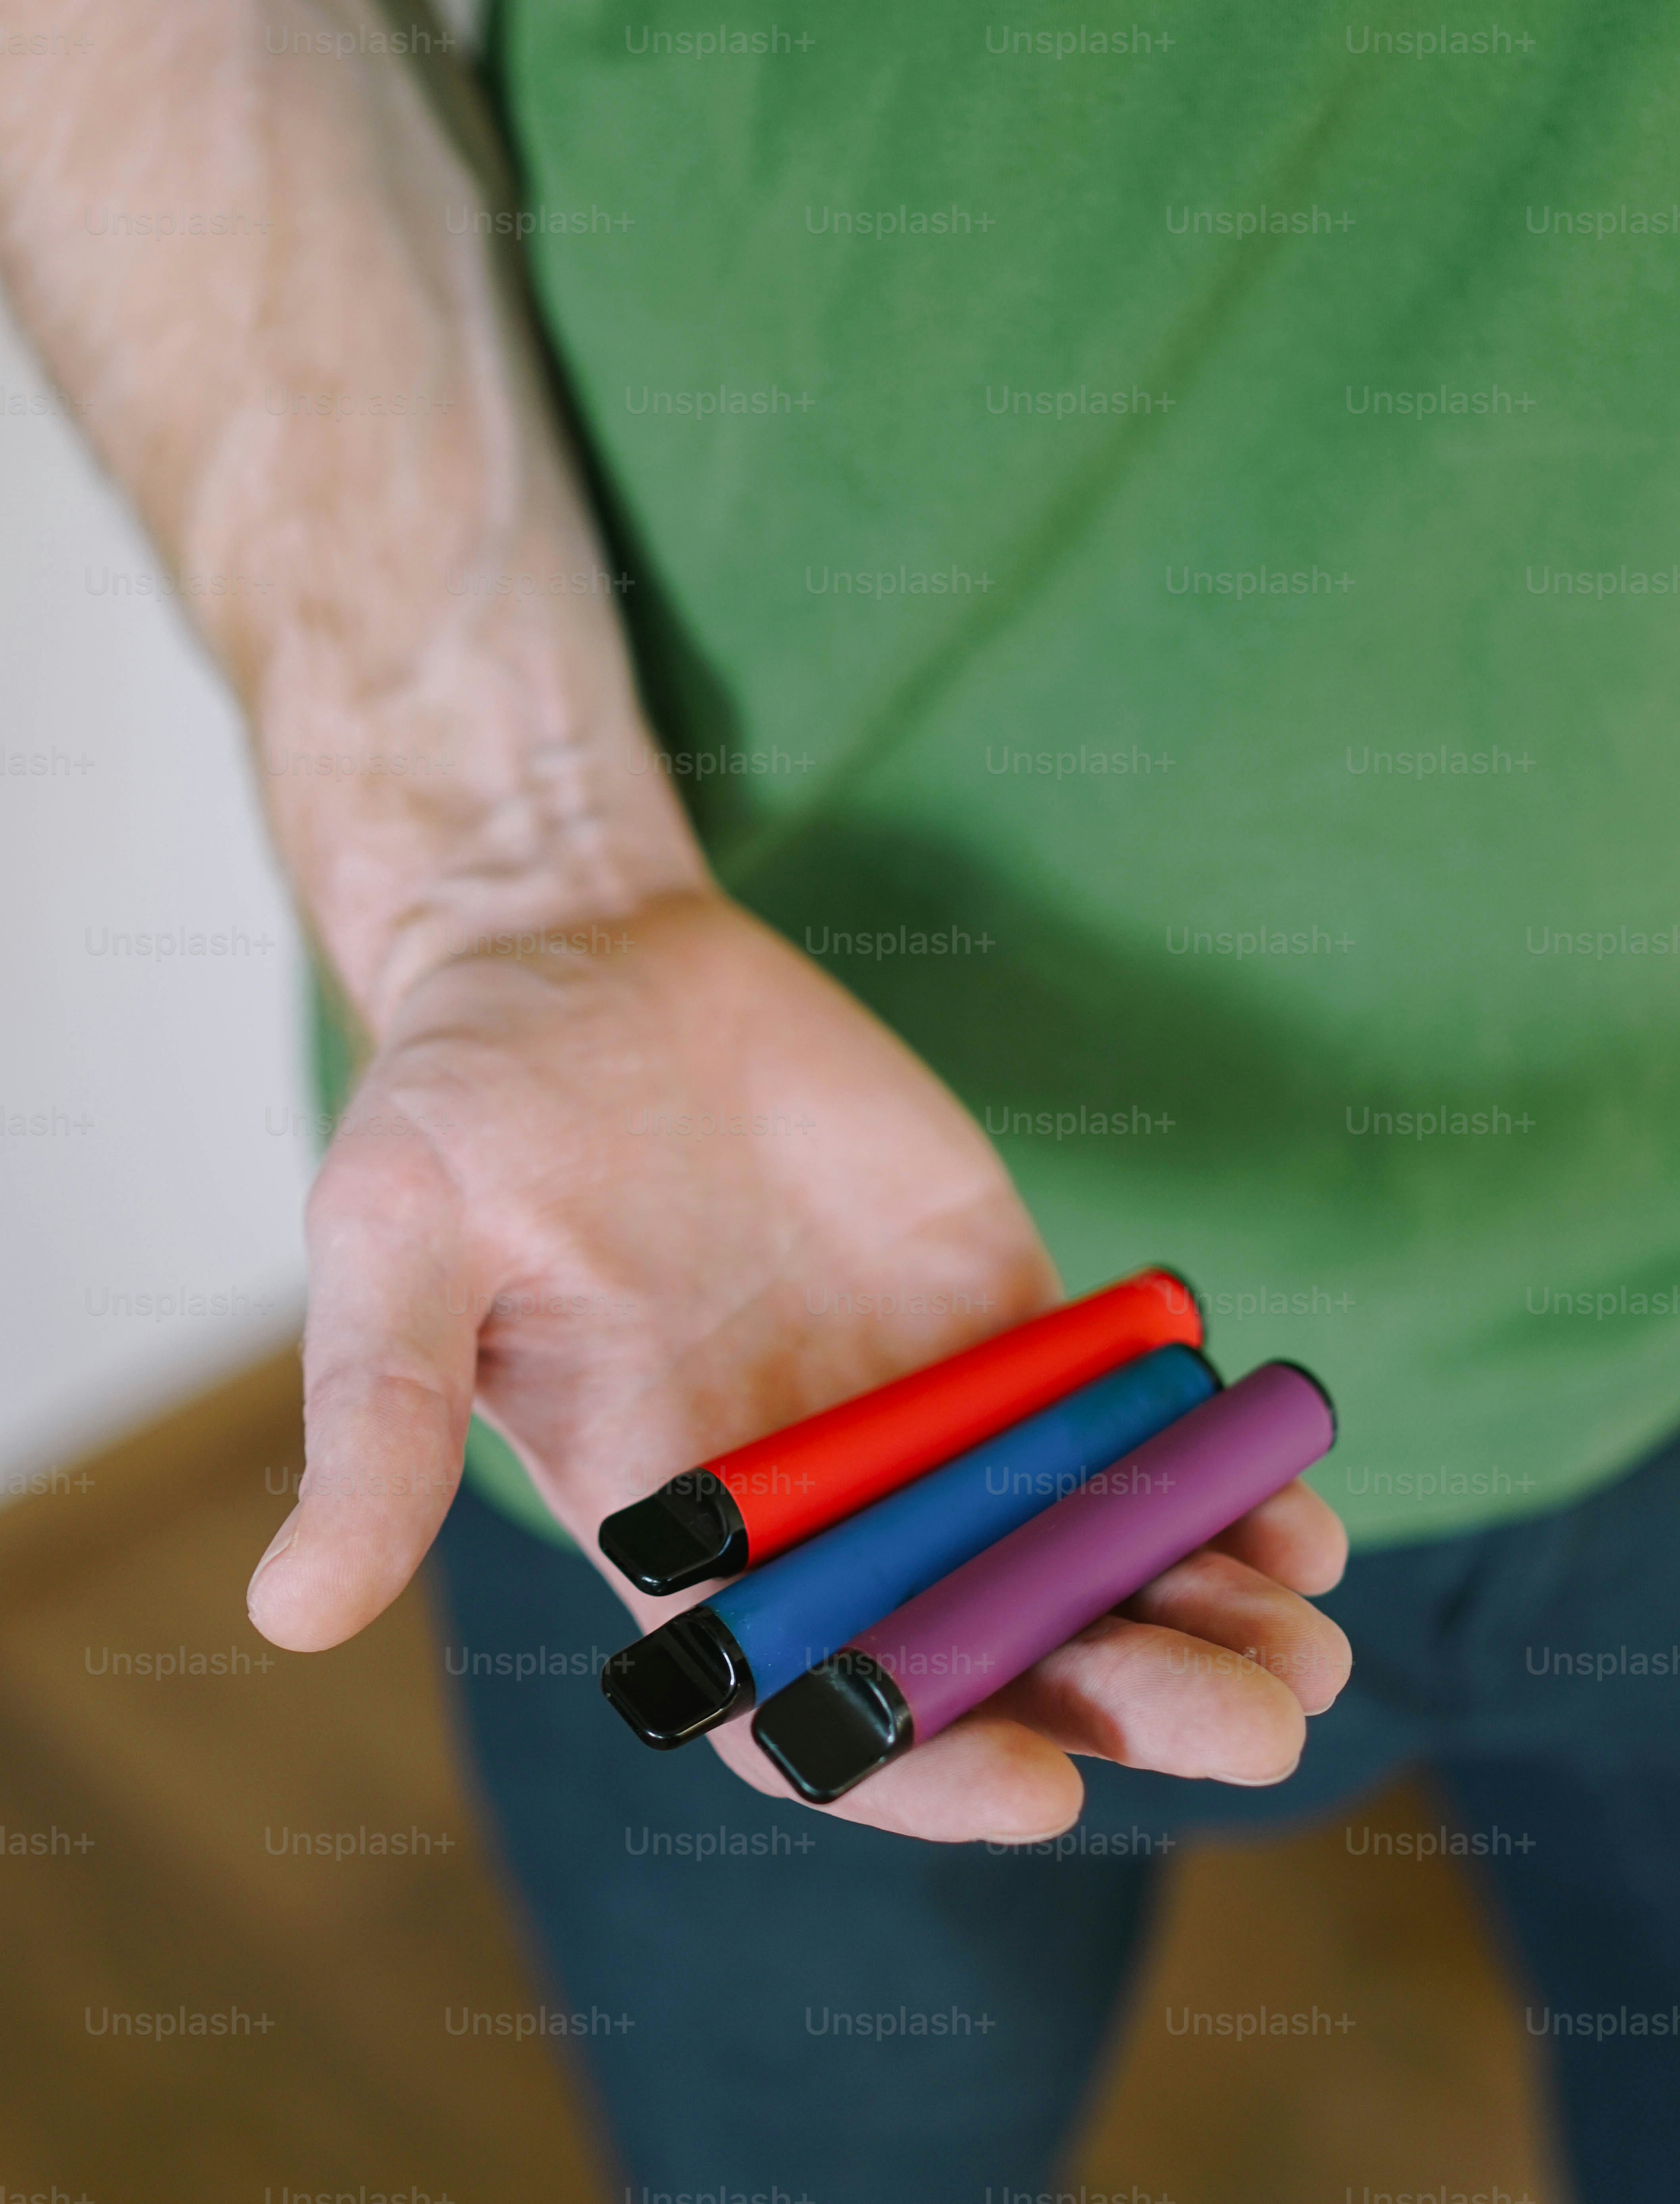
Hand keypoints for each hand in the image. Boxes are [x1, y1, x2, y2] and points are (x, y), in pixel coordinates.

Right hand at [249, 890, 1350, 1841]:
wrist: (575, 963)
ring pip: (1070, 1551)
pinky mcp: (990, 1308)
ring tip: (1315, 1637)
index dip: (917, 1760)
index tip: (1045, 1782)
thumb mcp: (396, 1244)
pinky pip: (1112, 1423)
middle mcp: (810, 1492)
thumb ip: (370, 1422)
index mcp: (675, 1523)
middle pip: (982, 1643)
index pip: (802, 1697)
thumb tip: (285, 1614)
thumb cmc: (463, 1106)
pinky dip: (1202, 1470)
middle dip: (1122, 1690)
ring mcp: (912, 1404)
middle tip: (1263, 1714)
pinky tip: (1297, 1503)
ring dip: (1197, 1605)